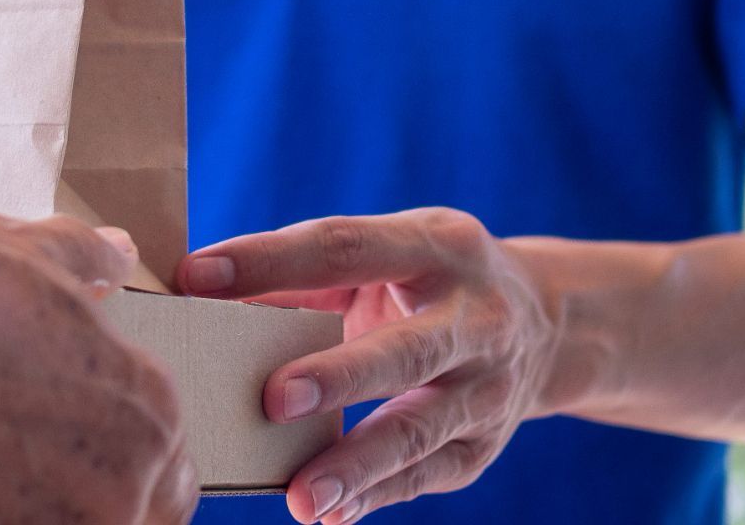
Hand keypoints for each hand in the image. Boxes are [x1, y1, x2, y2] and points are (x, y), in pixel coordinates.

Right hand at [0, 215, 195, 524]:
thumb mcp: (24, 255)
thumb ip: (82, 260)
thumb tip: (116, 253)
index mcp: (145, 409)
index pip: (167, 464)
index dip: (120, 457)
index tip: (66, 447)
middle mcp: (121, 488)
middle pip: (131, 519)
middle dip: (85, 499)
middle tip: (16, 470)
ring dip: (29, 511)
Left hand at [178, 209, 556, 523]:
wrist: (547, 322)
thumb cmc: (427, 280)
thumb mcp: (388, 254)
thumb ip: (307, 278)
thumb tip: (206, 300)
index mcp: (435, 246)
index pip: (346, 247)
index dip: (271, 260)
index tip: (197, 275)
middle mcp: (475, 315)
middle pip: (405, 350)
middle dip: (340, 377)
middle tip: (273, 399)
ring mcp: (488, 386)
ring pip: (420, 429)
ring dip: (358, 463)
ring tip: (303, 495)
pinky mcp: (484, 445)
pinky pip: (426, 475)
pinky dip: (376, 495)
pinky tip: (330, 512)